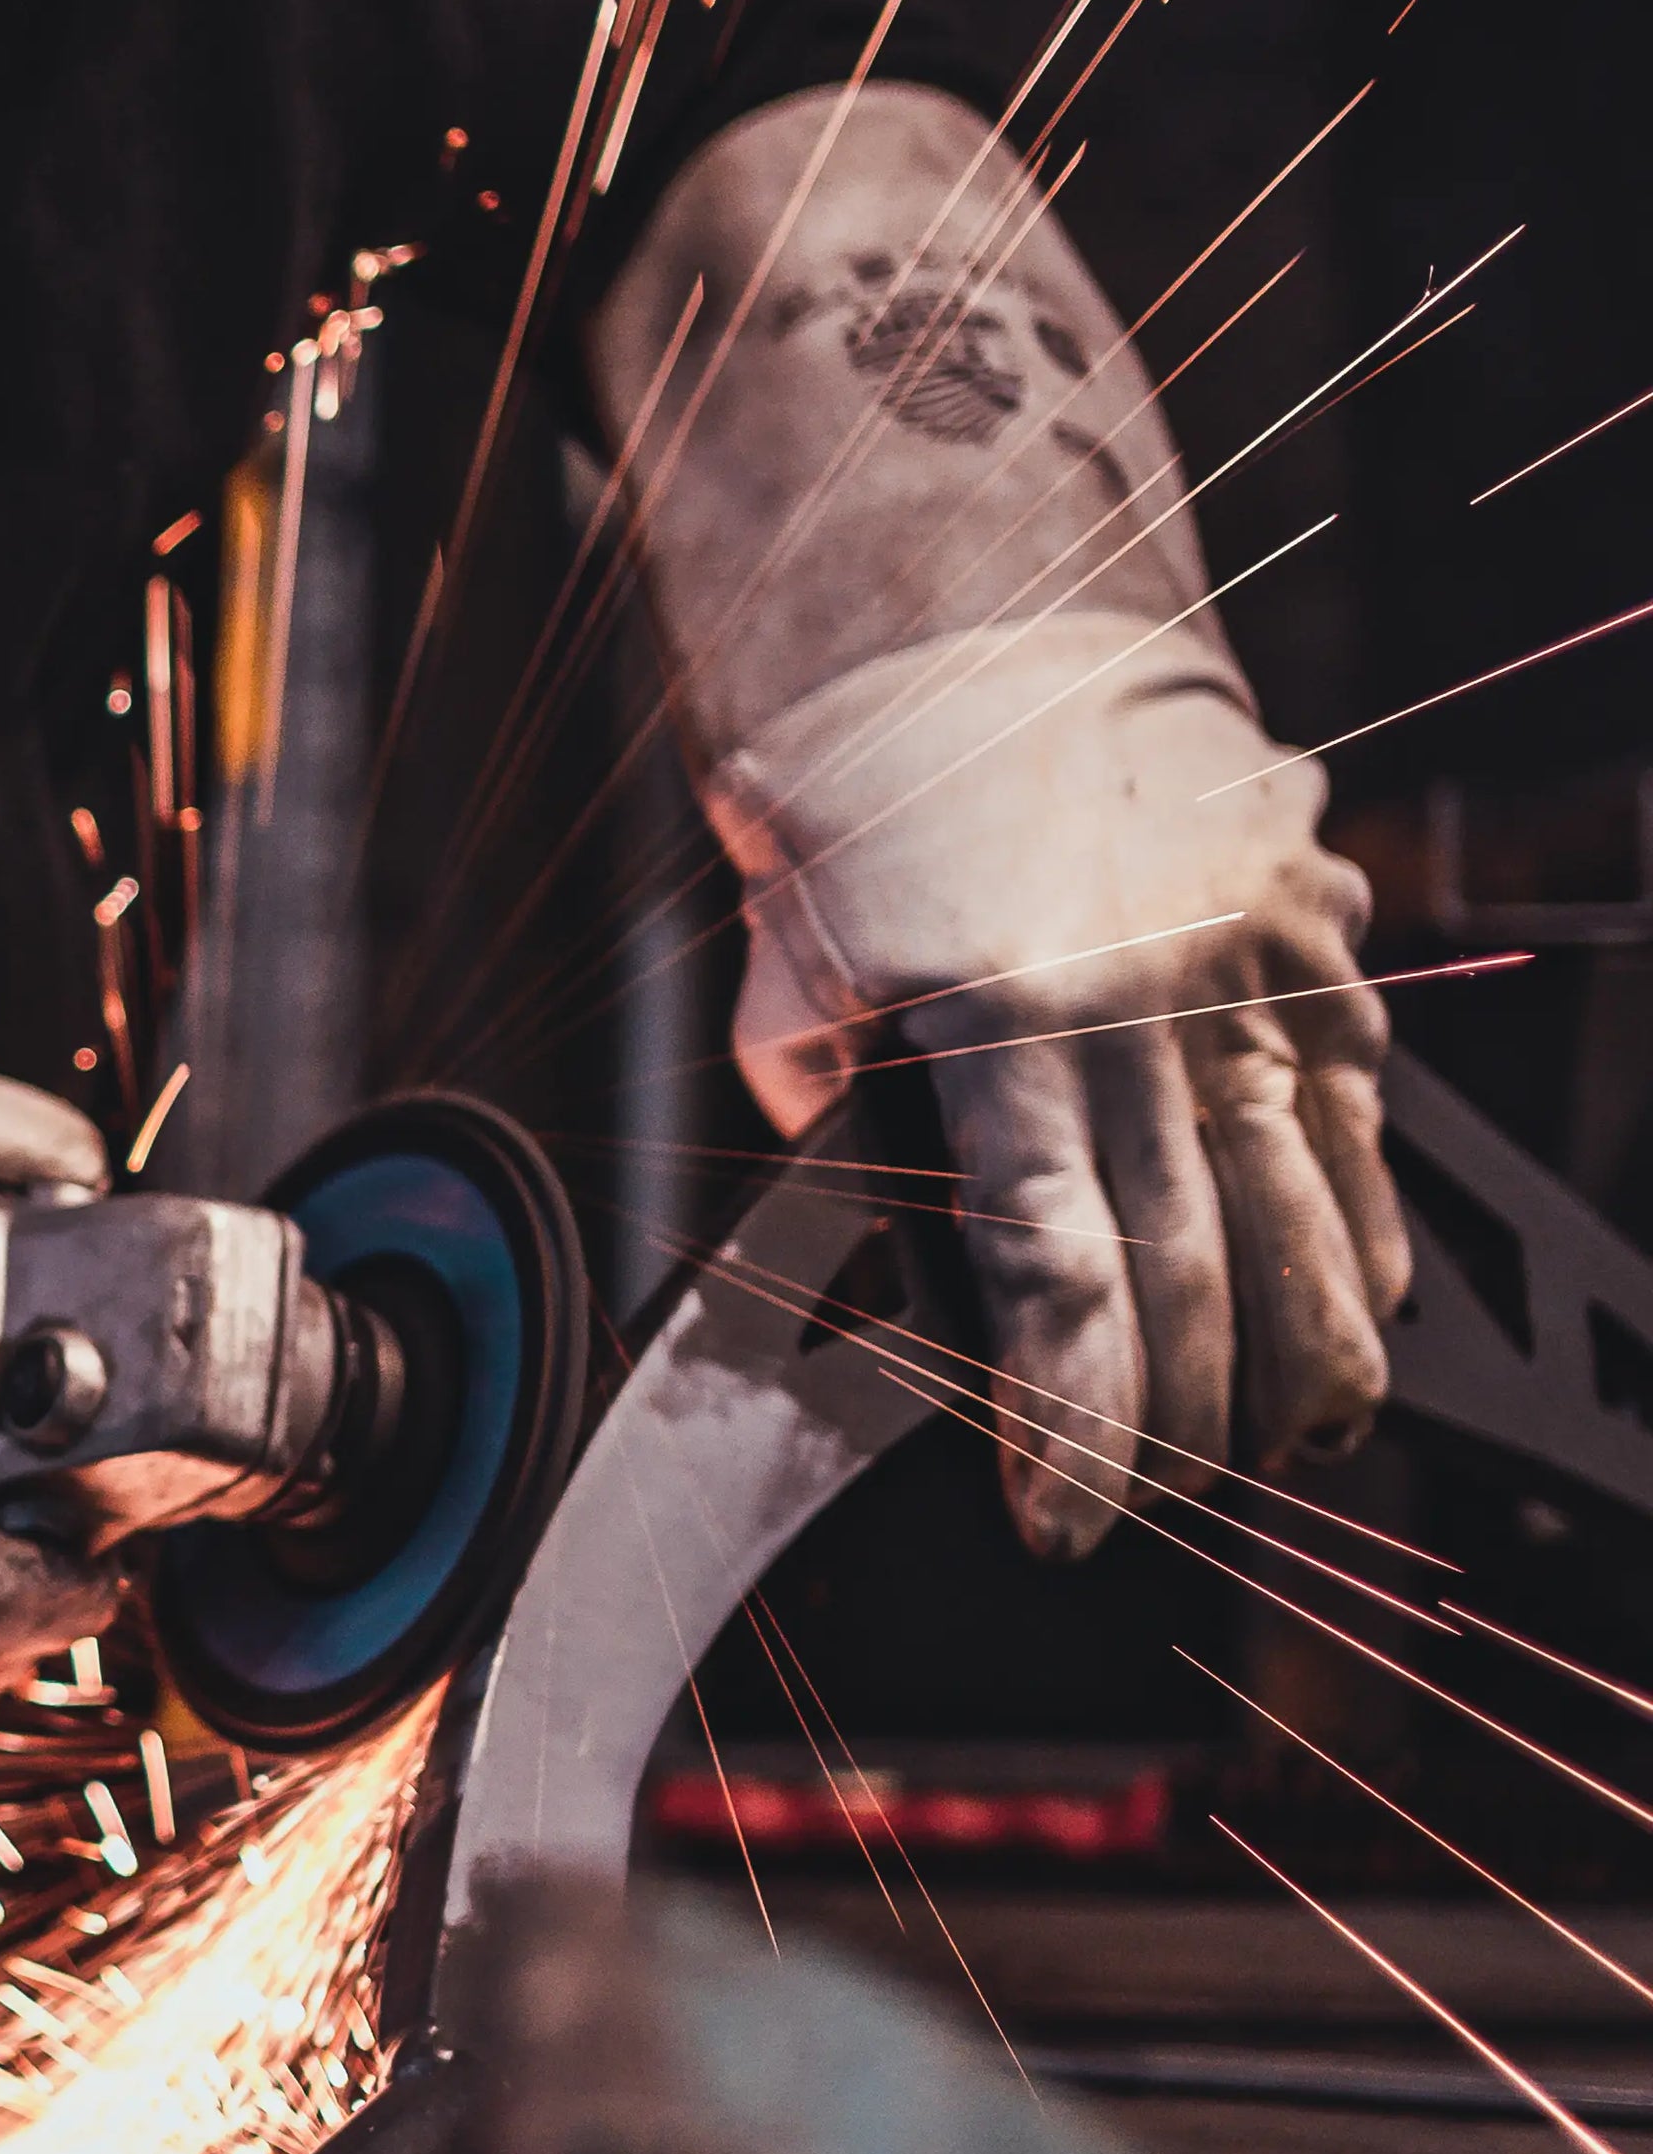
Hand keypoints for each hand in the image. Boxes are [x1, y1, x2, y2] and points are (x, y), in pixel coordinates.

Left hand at [707, 613, 1410, 1551]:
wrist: (958, 629)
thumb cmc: (852, 820)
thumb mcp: (797, 993)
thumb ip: (851, 1143)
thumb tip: (913, 1275)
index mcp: (997, 1016)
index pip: (1059, 1274)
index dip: (1075, 1425)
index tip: (1064, 1524)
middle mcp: (1144, 994)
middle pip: (1199, 1272)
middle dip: (1182, 1428)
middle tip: (1154, 1504)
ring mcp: (1250, 959)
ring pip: (1311, 1211)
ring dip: (1301, 1359)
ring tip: (1277, 1447)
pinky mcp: (1317, 930)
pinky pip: (1358, 1115)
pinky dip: (1353, 1227)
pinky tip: (1342, 1308)